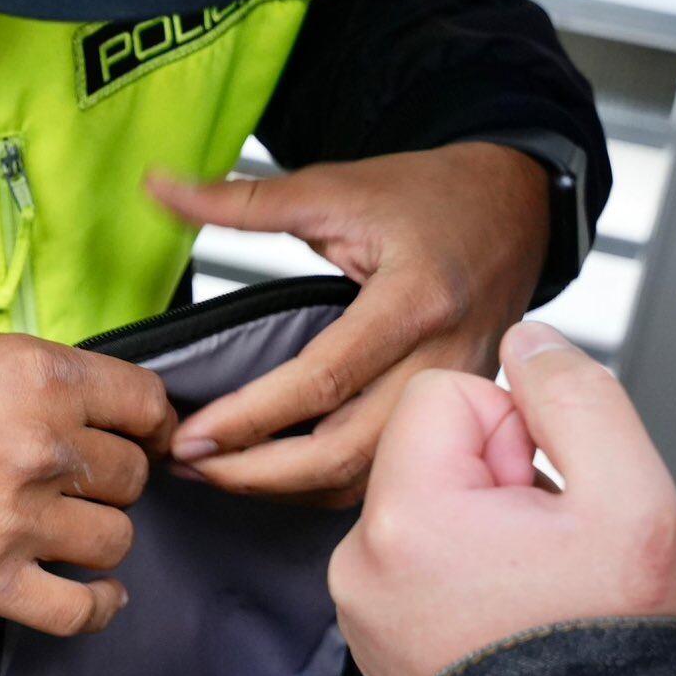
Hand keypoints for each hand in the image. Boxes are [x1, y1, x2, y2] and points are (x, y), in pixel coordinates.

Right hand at [0, 329, 176, 636]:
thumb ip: (44, 379)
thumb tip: (98, 412)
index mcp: (41, 378)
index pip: (144, 405)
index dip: (149, 424)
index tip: (142, 437)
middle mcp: (40, 448)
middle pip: (130, 477)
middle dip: (110, 479)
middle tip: (79, 480)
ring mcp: (16, 519)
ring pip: (114, 540)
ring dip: (97, 535)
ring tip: (66, 528)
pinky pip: (77, 610)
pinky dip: (98, 607)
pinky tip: (99, 596)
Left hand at [147, 142, 548, 502]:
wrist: (518, 208)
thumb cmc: (430, 195)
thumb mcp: (337, 187)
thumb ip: (243, 200)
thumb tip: (158, 188)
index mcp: (414, 300)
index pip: (323, 380)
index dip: (250, 418)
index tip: (188, 436)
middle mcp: (444, 359)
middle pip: (346, 449)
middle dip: (258, 474)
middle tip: (188, 467)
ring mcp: (458, 395)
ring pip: (369, 473)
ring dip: (288, 488)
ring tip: (218, 474)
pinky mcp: (457, 414)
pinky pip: (389, 468)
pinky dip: (328, 483)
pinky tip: (276, 475)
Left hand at [329, 322, 675, 675]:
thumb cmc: (605, 645)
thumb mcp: (630, 496)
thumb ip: (577, 394)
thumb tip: (527, 337)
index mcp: (406, 514)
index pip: (445, 391)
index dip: (515, 428)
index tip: (546, 490)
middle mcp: (361, 554)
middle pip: (430, 444)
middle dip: (497, 475)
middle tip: (545, 541)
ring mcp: (358, 596)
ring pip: (424, 498)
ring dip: (479, 521)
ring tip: (528, 579)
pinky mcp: (367, 628)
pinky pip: (410, 552)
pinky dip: (457, 565)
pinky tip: (504, 606)